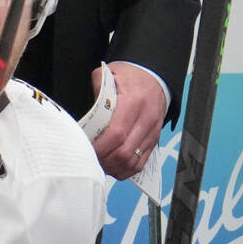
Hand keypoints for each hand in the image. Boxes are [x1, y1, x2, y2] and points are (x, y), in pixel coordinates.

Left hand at [91, 60, 165, 178]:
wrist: (155, 77)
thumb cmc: (131, 76)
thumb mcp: (109, 74)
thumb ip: (95, 89)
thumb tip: (88, 112)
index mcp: (133, 102)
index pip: (116, 133)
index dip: (100, 147)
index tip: (87, 149)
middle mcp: (146, 119)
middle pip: (124, 152)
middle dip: (105, 160)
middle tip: (90, 158)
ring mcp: (152, 132)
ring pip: (133, 161)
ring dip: (114, 167)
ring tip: (100, 163)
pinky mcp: (154, 140)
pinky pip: (141, 163)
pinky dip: (126, 169)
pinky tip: (114, 166)